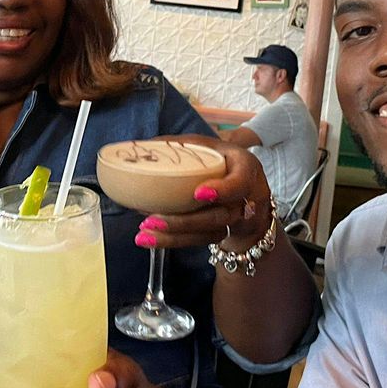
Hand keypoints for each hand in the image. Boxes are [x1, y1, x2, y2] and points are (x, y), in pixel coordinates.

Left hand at [133, 135, 272, 251]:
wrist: (242, 189)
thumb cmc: (218, 161)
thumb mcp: (204, 147)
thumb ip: (176, 146)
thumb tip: (138, 148)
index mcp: (244, 167)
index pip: (241, 181)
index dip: (223, 190)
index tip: (198, 194)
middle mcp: (247, 195)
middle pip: (221, 215)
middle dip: (185, 221)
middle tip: (152, 219)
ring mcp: (238, 219)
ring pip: (210, 233)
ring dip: (175, 235)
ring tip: (145, 233)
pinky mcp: (224, 233)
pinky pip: (201, 241)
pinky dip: (175, 240)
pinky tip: (150, 238)